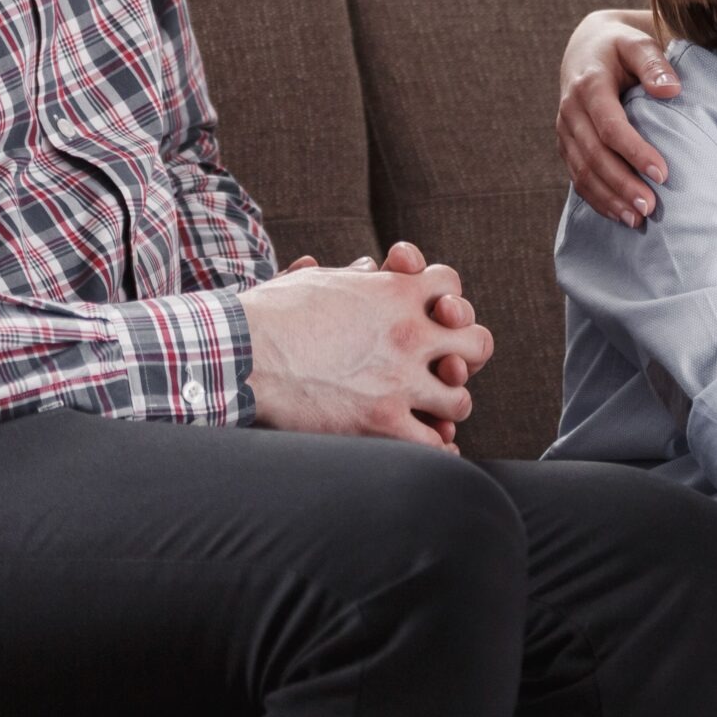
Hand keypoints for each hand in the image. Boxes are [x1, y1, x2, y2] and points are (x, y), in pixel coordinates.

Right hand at [241, 255, 492, 450]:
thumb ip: (354, 278)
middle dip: (466, 356)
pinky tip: (429, 447)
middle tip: (449, 368)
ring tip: (434, 411)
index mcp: (395, 294)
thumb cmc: (268, 315)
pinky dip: (436, 449)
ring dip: (448, 405)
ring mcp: (399, 380)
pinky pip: (434, 444)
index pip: (452, 286)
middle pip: (477, 343)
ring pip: (461, 399)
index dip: (446, 300)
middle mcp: (409, 334)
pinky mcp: (381, 422)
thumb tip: (369, 267)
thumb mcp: (316, 282)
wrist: (239, 352)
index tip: (433, 316)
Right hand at [556, 9, 678, 226]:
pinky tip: (620, 215)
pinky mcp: (567, 144)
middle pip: (594, 155)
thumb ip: (654, 63)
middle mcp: (571, 111)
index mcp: (588, 85)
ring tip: (638, 220)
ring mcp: (565, 130)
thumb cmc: (621, 46)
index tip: (662, 174)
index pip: (610, 126)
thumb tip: (671, 89)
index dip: (635, 152)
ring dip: (609, 198)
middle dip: (622, 184)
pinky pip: (577, 176)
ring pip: (582, 171)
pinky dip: (597, 198)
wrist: (587, 47)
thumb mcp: (637, 43)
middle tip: (651, 207)